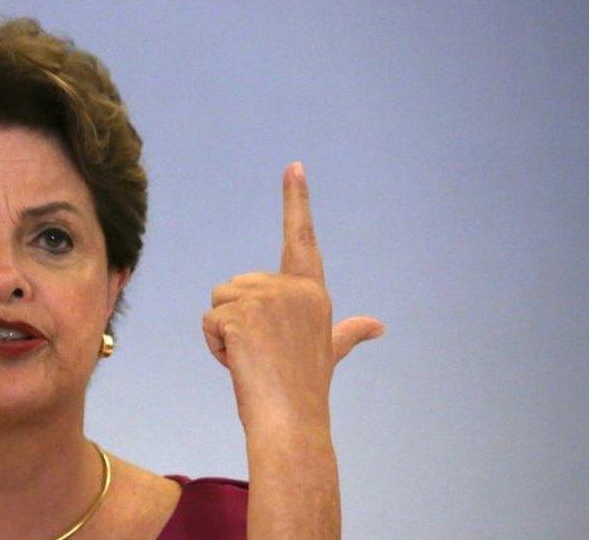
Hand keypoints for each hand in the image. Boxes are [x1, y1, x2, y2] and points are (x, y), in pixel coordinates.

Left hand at [201, 162, 383, 430]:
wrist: (291, 422)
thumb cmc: (305, 389)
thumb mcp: (329, 352)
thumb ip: (349, 333)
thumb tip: (378, 325)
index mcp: (312, 292)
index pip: (301, 238)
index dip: (296, 200)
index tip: (293, 166)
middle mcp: (293, 288)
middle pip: (234, 285)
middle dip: (236, 320)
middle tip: (261, 354)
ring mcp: (268, 299)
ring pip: (219, 302)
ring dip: (224, 333)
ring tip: (252, 359)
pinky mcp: (243, 314)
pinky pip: (210, 321)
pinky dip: (215, 346)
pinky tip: (240, 364)